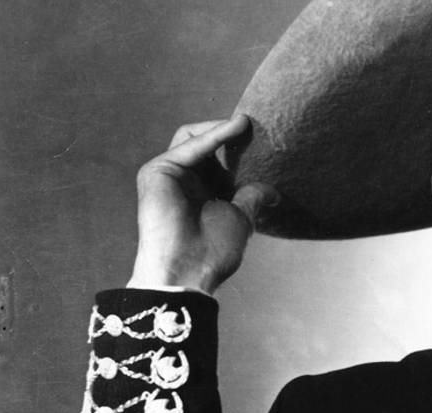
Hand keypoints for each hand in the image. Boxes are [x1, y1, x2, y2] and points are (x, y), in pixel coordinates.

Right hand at [128, 116, 279, 294]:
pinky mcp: (158, 170)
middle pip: (204, 143)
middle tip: (258, 128)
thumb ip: (251, 197)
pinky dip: (215, 135)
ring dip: (222, 128)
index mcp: (201, 191)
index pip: (217, 158)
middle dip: (229, 133)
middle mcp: (183, 179)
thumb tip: (273, 192)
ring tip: (247, 124)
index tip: (265, 138)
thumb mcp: (241, 217)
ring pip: (194, 137)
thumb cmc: (213, 250)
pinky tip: (237, 128)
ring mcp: (169, 174)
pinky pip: (189, 145)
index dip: (237, 146)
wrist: (190, 269)